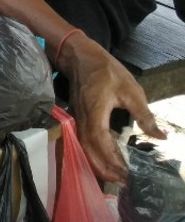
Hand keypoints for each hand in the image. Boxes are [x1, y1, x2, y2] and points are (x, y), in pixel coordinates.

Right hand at [62, 33, 165, 183]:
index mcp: (96, 113)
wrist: (79, 56)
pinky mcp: (77, 118)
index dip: (114, 161)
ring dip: (98, 164)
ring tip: (115, 175)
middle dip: (105, 169)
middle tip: (123, 182)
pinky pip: (82, 141)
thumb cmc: (105, 70)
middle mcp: (83, 120)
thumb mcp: (131, 90)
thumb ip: (144, 115)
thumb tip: (160, 136)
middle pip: (89, 151)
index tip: (128, 174)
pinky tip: (104, 158)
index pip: (102, 144)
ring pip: (83, 148)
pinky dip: (92, 154)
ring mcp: (78, 119)